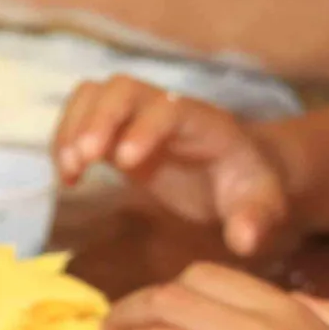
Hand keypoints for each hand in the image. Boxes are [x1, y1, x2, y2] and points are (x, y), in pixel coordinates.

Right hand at [54, 76, 293, 256]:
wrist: (237, 173)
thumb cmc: (249, 186)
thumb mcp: (263, 204)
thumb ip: (256, 219)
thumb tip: (245, 241)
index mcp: (205, 122)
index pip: (170, 110)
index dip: (144, 129)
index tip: (124, 162)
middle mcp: (166, 109)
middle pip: (124, 89)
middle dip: (98, 119)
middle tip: (82, 160)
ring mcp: (137, 116)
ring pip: (95, 95)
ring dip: (72, 127)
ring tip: (70, 171)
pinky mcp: (115, 130)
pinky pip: (81, 116)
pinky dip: (65, 140)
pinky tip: (69, 176)